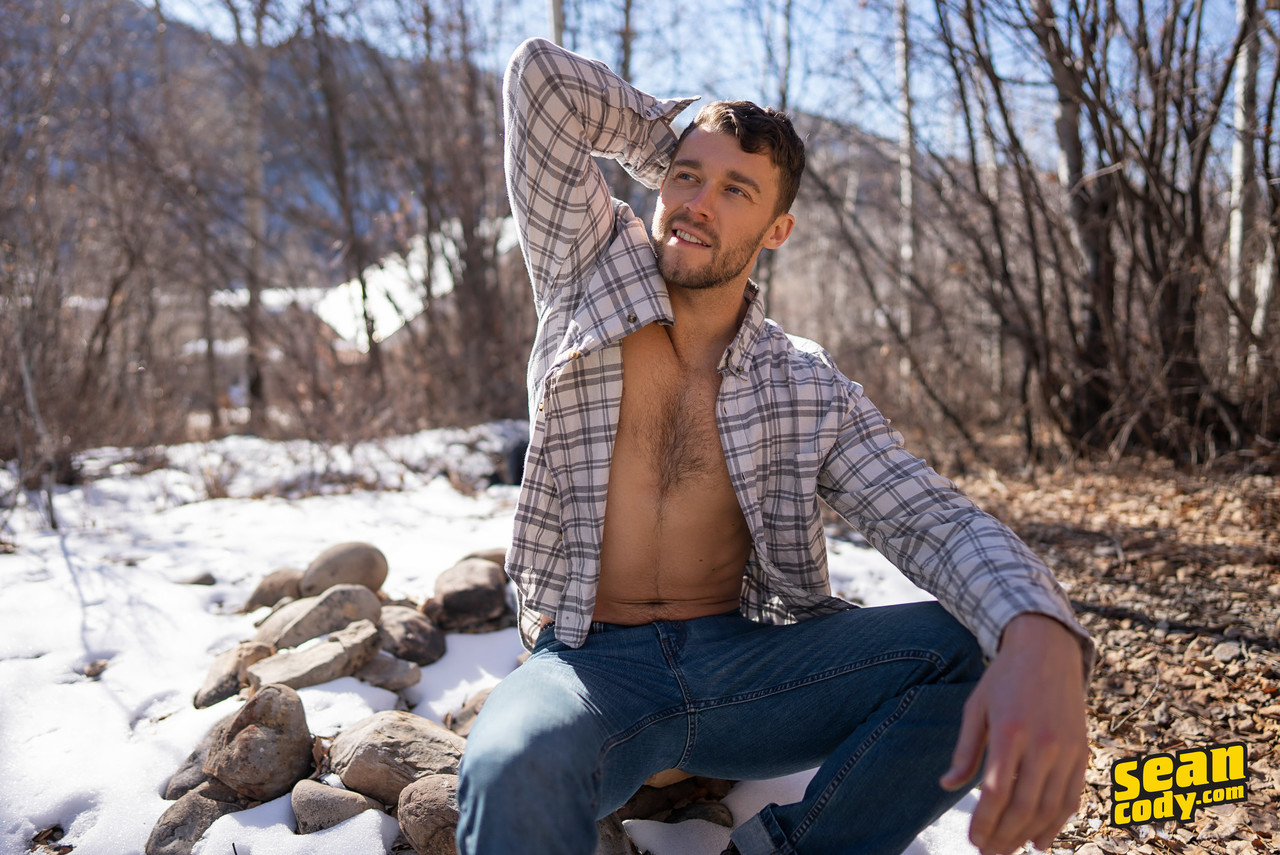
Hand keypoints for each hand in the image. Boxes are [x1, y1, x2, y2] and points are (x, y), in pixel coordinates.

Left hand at [939, 614, 1088, 854]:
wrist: (1047, 649)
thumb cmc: (1004, 678)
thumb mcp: (976, 708)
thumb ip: (965, 751)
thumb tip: (946, 785)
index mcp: (1010, 730)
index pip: (996, 791)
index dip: (984, 822)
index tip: (972, 840)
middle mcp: (1042, 742)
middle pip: (1024, 806)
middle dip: (1004, 836)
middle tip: (988, 852)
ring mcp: (1066, 748)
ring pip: (1051, 807)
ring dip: (1029, 835)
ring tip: (1009, 850)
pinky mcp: (1082, 750)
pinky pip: (1073, 796)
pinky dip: (1058, 822)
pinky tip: (1041, 840)